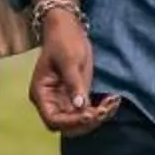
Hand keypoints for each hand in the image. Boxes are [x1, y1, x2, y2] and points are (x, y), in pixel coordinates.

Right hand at [29, 8, 120, 138]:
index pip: (53, 120)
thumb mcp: (70, 61)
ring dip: (97, 117)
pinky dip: (101, 110)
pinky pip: (87, 111)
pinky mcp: (76, 96)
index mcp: (41, 93)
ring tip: (113, 102)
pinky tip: (113, 100)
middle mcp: (50, 101)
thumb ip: (74, 84)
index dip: (71, 122)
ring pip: (79, 121)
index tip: (90, 114)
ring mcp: (63, 100)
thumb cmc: (64, 41)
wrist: (68, 28)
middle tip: (106, 108)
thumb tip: (80, 107)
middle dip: (87, 121)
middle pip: (67, 126)